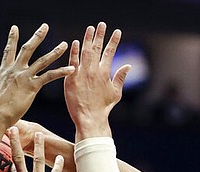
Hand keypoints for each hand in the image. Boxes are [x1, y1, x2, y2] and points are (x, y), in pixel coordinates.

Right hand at [0, 24, 74, 127]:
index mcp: (4, 71)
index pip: (9, 50)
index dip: (12, 38)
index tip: (15, 28)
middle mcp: (15, 70)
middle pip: (28, 48)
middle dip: (37, 36)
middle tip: (45, 26)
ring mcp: (24, 77)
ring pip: (43, 60)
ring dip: (55, 52)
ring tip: (64, 44)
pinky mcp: (32, 87)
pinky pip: (50, 76)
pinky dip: (61, 72)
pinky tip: (71, 69)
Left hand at [65, 22, 129, 137]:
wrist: (90, 119)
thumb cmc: (103, 108)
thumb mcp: (115, 93)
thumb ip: (121, 78)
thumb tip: (128, 66)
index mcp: (105, 73)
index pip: (110, 52)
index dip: (114, 41)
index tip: (117, 31)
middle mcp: (94, 71)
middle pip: (97, 48)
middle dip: (100, 35)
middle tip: (101, 24)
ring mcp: (82, 74)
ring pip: (85, 52)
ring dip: (88, 39)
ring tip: (90, 28)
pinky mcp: (71, 79)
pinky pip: (72, 63)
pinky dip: (74, 52)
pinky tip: (76, 42)